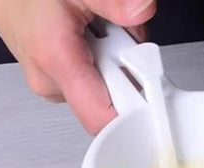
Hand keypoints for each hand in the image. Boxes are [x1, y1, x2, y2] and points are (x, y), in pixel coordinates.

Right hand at [0, 0, 155, 133]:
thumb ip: (112, 1)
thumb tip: (142, 9)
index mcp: (57, 61)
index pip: (102, 120)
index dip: (132, 116)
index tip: (150, 99)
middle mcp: (53, 84)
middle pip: (112, 101)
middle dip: (128, 70)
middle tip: (120, 37)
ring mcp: (54, 89)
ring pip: (106, 91)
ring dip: (116, 64)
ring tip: (100, 31)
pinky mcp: (57, 87)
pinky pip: (94, 85)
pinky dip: (102, 64)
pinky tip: (92, 40)